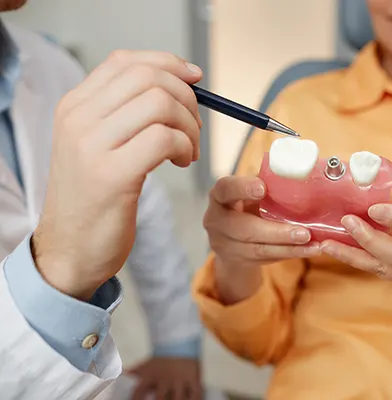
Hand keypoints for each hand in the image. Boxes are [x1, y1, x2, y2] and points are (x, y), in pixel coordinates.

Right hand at [32, 50, 202, 299]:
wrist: (70, 250)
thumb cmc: (95, 198)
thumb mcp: (99, 145)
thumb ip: (126, 113)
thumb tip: (182, 81)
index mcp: (74, 106)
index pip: (125, 61)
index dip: (168, 63)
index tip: (195, 78)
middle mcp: (77, 118)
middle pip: (148, 78)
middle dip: (186, 97)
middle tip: (194, 127)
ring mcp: (91, 146)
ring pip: (160, 104)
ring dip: (190, 126)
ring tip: (188, 151)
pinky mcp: (111, 175)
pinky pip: (164, 139)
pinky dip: (185, 147)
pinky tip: (181, 163)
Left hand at [130, 358, 201, 399]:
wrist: (180, 341)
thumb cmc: (162, 358)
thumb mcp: (147, 365)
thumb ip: (136, 372)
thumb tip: (124, 374)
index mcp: (151, 376)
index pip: (138, 393)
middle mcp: (165, 379)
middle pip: (160, 399)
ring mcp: (179, 380)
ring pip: (178, 399)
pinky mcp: (193, 379)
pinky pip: (195, 394)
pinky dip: (195, 399)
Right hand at [203, 176, 320, 302]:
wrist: (231, 238)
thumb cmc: (247, 205)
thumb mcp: (251, 192)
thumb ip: (268, 185)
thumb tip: (304, 174)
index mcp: (220, 196)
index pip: (226, 189)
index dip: (242, 188)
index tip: (263, 188)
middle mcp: (217, 221)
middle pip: (244, 229)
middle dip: (276, 232)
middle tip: (304, 232)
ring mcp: (225, 245)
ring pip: (259, 249)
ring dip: (289, 248)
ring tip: (314, 246)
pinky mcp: (238, 261)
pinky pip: (267, 259)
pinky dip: (290, 254)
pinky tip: (309, 251)